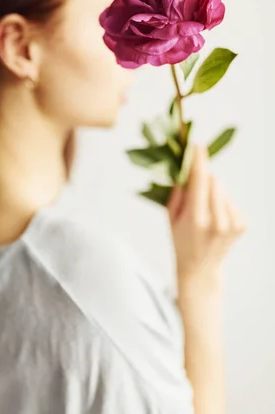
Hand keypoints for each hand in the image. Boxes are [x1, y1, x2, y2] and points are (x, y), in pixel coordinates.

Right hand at [167, 144, 246, 281]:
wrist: (200, 268)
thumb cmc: (181, 240)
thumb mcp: (171, 217)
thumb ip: (177, 193)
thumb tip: (186, 168)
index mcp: (196, 219)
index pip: (200, 181)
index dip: (199, 161)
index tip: (197, 145)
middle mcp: (218, 221)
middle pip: (214, 181)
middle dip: (203, 180)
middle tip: (194, 194)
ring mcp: (232, 224)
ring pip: (222, 189)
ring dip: (213, 193)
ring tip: (204, 212)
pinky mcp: (242, 224)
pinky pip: (230, 200)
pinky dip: (222, 203)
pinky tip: (215, 219)